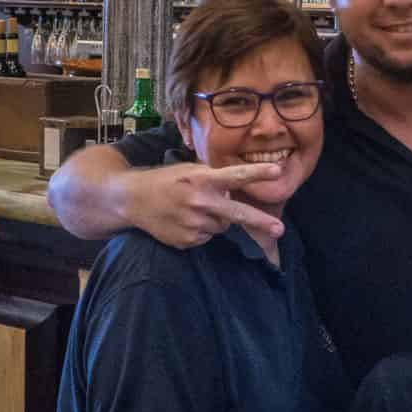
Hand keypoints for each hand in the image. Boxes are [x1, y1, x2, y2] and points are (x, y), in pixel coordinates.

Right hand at [127, 161, 287, 247]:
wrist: (131, 199)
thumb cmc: (167, 181)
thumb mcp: (190, 170)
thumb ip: (214, 179)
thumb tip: (236, 193)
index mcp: (202, 179)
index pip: (236, 176)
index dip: (258, 173)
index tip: (279, 171)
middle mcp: (200, 202)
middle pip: (237, 214)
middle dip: (260, 221)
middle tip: (280, 229)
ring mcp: (193, 224)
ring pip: (222, 226)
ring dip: (217, 219)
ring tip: (194, 210)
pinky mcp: (186, 240)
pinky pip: (207, 237)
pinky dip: (201, 230)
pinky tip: (184, 220)